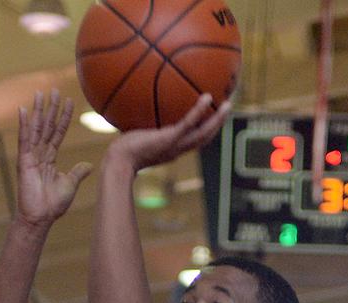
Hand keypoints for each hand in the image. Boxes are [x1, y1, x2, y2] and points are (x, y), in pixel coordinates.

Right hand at [16, 89, 92, 226]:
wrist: (40, 217)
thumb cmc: (52, 204)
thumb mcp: (70, 184)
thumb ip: (78, 172)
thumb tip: (88, 165)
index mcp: (49, 158)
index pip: (58, 133)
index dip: (63, 118)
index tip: (69, 102)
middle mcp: (39, 154)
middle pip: (47, 126)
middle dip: (51, 108)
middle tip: (54, 90)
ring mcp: (30, 156)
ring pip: (36, 129)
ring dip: (39, 111)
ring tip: (41, 94)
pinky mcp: (23, 161)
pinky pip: (24, 140)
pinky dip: (24, 125)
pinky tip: (24, 110)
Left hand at [106, 93, 230, 171]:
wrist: (119, 162)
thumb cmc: (121, 150)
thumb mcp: (132, 135)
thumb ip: (138, 125)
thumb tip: (132, 108)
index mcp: (172, 149)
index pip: (193, 140)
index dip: (204, 131)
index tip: (211, 118)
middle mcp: (178, 149)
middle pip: (205, 138)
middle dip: (218, 124)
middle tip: (227, 108)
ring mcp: (176, 145)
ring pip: (204, 133)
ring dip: (218, 120)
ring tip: (228, 103)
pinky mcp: (170, 139)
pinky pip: (190, 123)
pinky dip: (200, 111)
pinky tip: (207, 96)